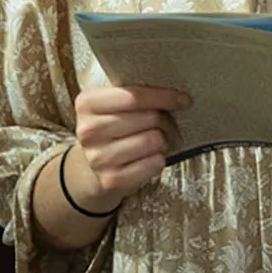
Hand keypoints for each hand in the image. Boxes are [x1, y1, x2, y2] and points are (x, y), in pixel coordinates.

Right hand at [68, 83, 190, 207]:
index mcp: (87, 102)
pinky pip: (154, 163)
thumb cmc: (113, 126)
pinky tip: (148, 157)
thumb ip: (138, 93)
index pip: (134, 96)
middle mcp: (88, 130)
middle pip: (150, 118)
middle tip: (166, 124)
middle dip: (166, 120)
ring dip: (162, 141)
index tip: (184, 99)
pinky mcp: (112, 179)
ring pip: (154, 141)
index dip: (165, 97)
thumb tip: (179, 97)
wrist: (94, 163)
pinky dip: (158, 160)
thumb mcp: (115, 102)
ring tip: (154, 142)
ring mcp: (98, 157)